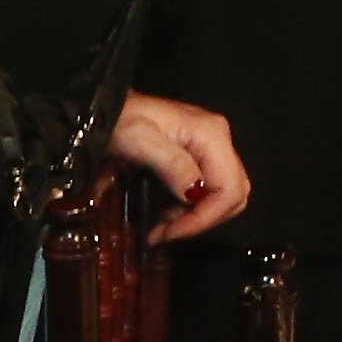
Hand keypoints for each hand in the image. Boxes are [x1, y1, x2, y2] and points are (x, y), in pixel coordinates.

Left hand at [109, 91, 250, 242]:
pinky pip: (208, 190)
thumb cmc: (120, 120)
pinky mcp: (199, 157)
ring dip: (197, 218)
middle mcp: (219, 141)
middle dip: (204, 220)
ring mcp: (211, 149)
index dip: (205, 218)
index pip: (229, 188)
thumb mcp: (141, 141)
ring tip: (163, 227)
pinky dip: (192, 209)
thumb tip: (194, 195)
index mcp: (212, 136)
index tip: (171, 232)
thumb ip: (173, 165)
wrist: (108, 109)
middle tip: (167, 232)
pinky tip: (166, 216)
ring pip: (224, 195)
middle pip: (234, 194)